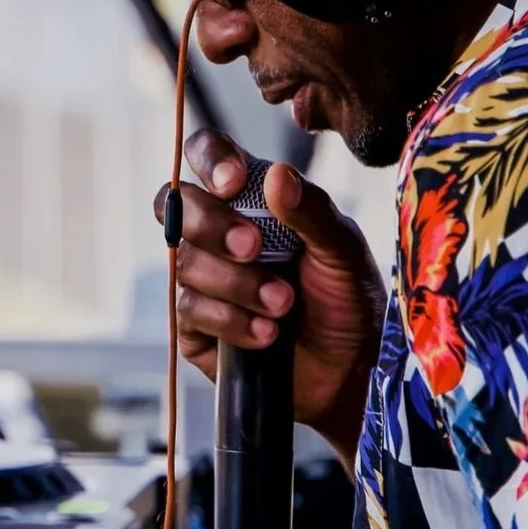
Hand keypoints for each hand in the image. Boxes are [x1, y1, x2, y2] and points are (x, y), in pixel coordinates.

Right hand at [155, 130, 385, 454]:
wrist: (350, 372)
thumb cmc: (348, 301)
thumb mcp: (342, 251)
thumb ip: (312, 211)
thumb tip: (278, 174)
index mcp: (252, 200)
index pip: (206, 156)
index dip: (209, 160)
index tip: (232, 183)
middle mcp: (218, 234)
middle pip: (177, 206)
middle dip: (212, 225)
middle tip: (255, 248)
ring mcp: (204, 280)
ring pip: (186, 263)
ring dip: (236, 284)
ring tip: (283, 305)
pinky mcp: (196, 327)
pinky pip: (189, 312)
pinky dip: (230, 321)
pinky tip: (266, 335)